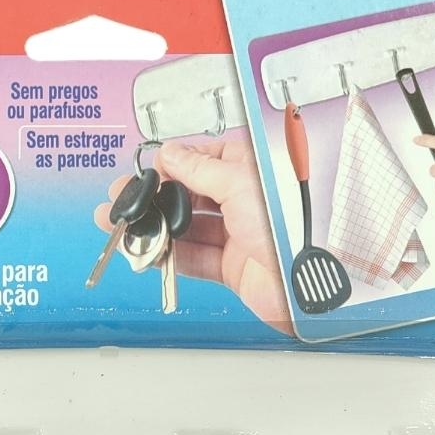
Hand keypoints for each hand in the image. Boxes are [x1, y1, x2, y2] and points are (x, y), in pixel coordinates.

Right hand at [94, 137, 291, 331]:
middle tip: (127, 200)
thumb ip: (199, 169)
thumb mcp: (238, 183)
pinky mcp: (234, 268)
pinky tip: (151, 251)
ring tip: (129, 227)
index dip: (174, 165)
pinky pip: (195, 259)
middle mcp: (245, 202)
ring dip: (158, 228)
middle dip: (157, 199)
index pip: (205, 160)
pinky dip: (171, 257)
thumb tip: (172, 154)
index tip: (148, 172)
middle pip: (192, 196)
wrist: (307, 280)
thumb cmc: (291, 225)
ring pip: (189, 229)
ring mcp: (239, 236)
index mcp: (252, 172)